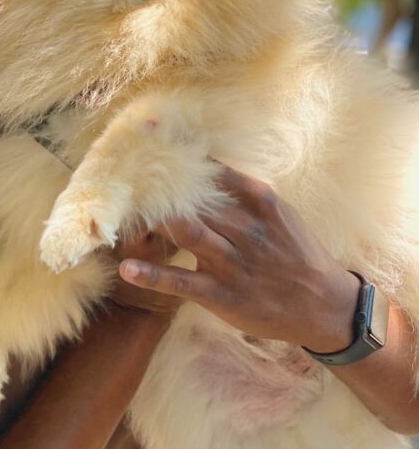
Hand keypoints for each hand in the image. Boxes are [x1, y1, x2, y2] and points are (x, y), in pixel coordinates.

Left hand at [118, 167, 360, 351]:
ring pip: (187, 232)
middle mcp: (245, 228)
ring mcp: (232, 262)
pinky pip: (182, 281)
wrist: (324, 306)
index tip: (150, 142)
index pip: (214, 172)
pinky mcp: (222, 294)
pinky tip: (127, 268)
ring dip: (155, 220)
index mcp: (259, 201)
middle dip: (161, 187)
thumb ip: (241, 192)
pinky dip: (153, 275)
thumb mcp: (276, 214)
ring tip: (123, 209)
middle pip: (195, 200)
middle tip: (126, 173)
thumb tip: (202, 166)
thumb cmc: (294, 253)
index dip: (180, 159)